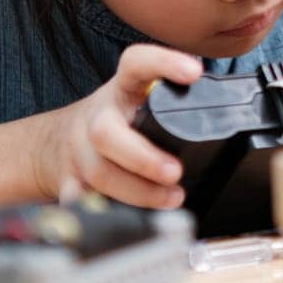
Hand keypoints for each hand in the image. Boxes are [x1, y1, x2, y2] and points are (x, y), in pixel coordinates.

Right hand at [35, 44, 199, 208]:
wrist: (56, 141)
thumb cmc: (115, 120)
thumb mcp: (139, 99)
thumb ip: (173, 103)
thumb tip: (227, 116)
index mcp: (121, 88)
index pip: (137, 63)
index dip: (164, 63)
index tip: (194, 72)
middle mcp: (97, 116)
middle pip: (105, 132)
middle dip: (142, 157)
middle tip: (175, 171)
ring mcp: (79, 151)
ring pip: (98, 173)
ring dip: (138, 192)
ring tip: (172, 198)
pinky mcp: (70, 182)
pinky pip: (81, 202)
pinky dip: (105, 212)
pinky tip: (132, 219)